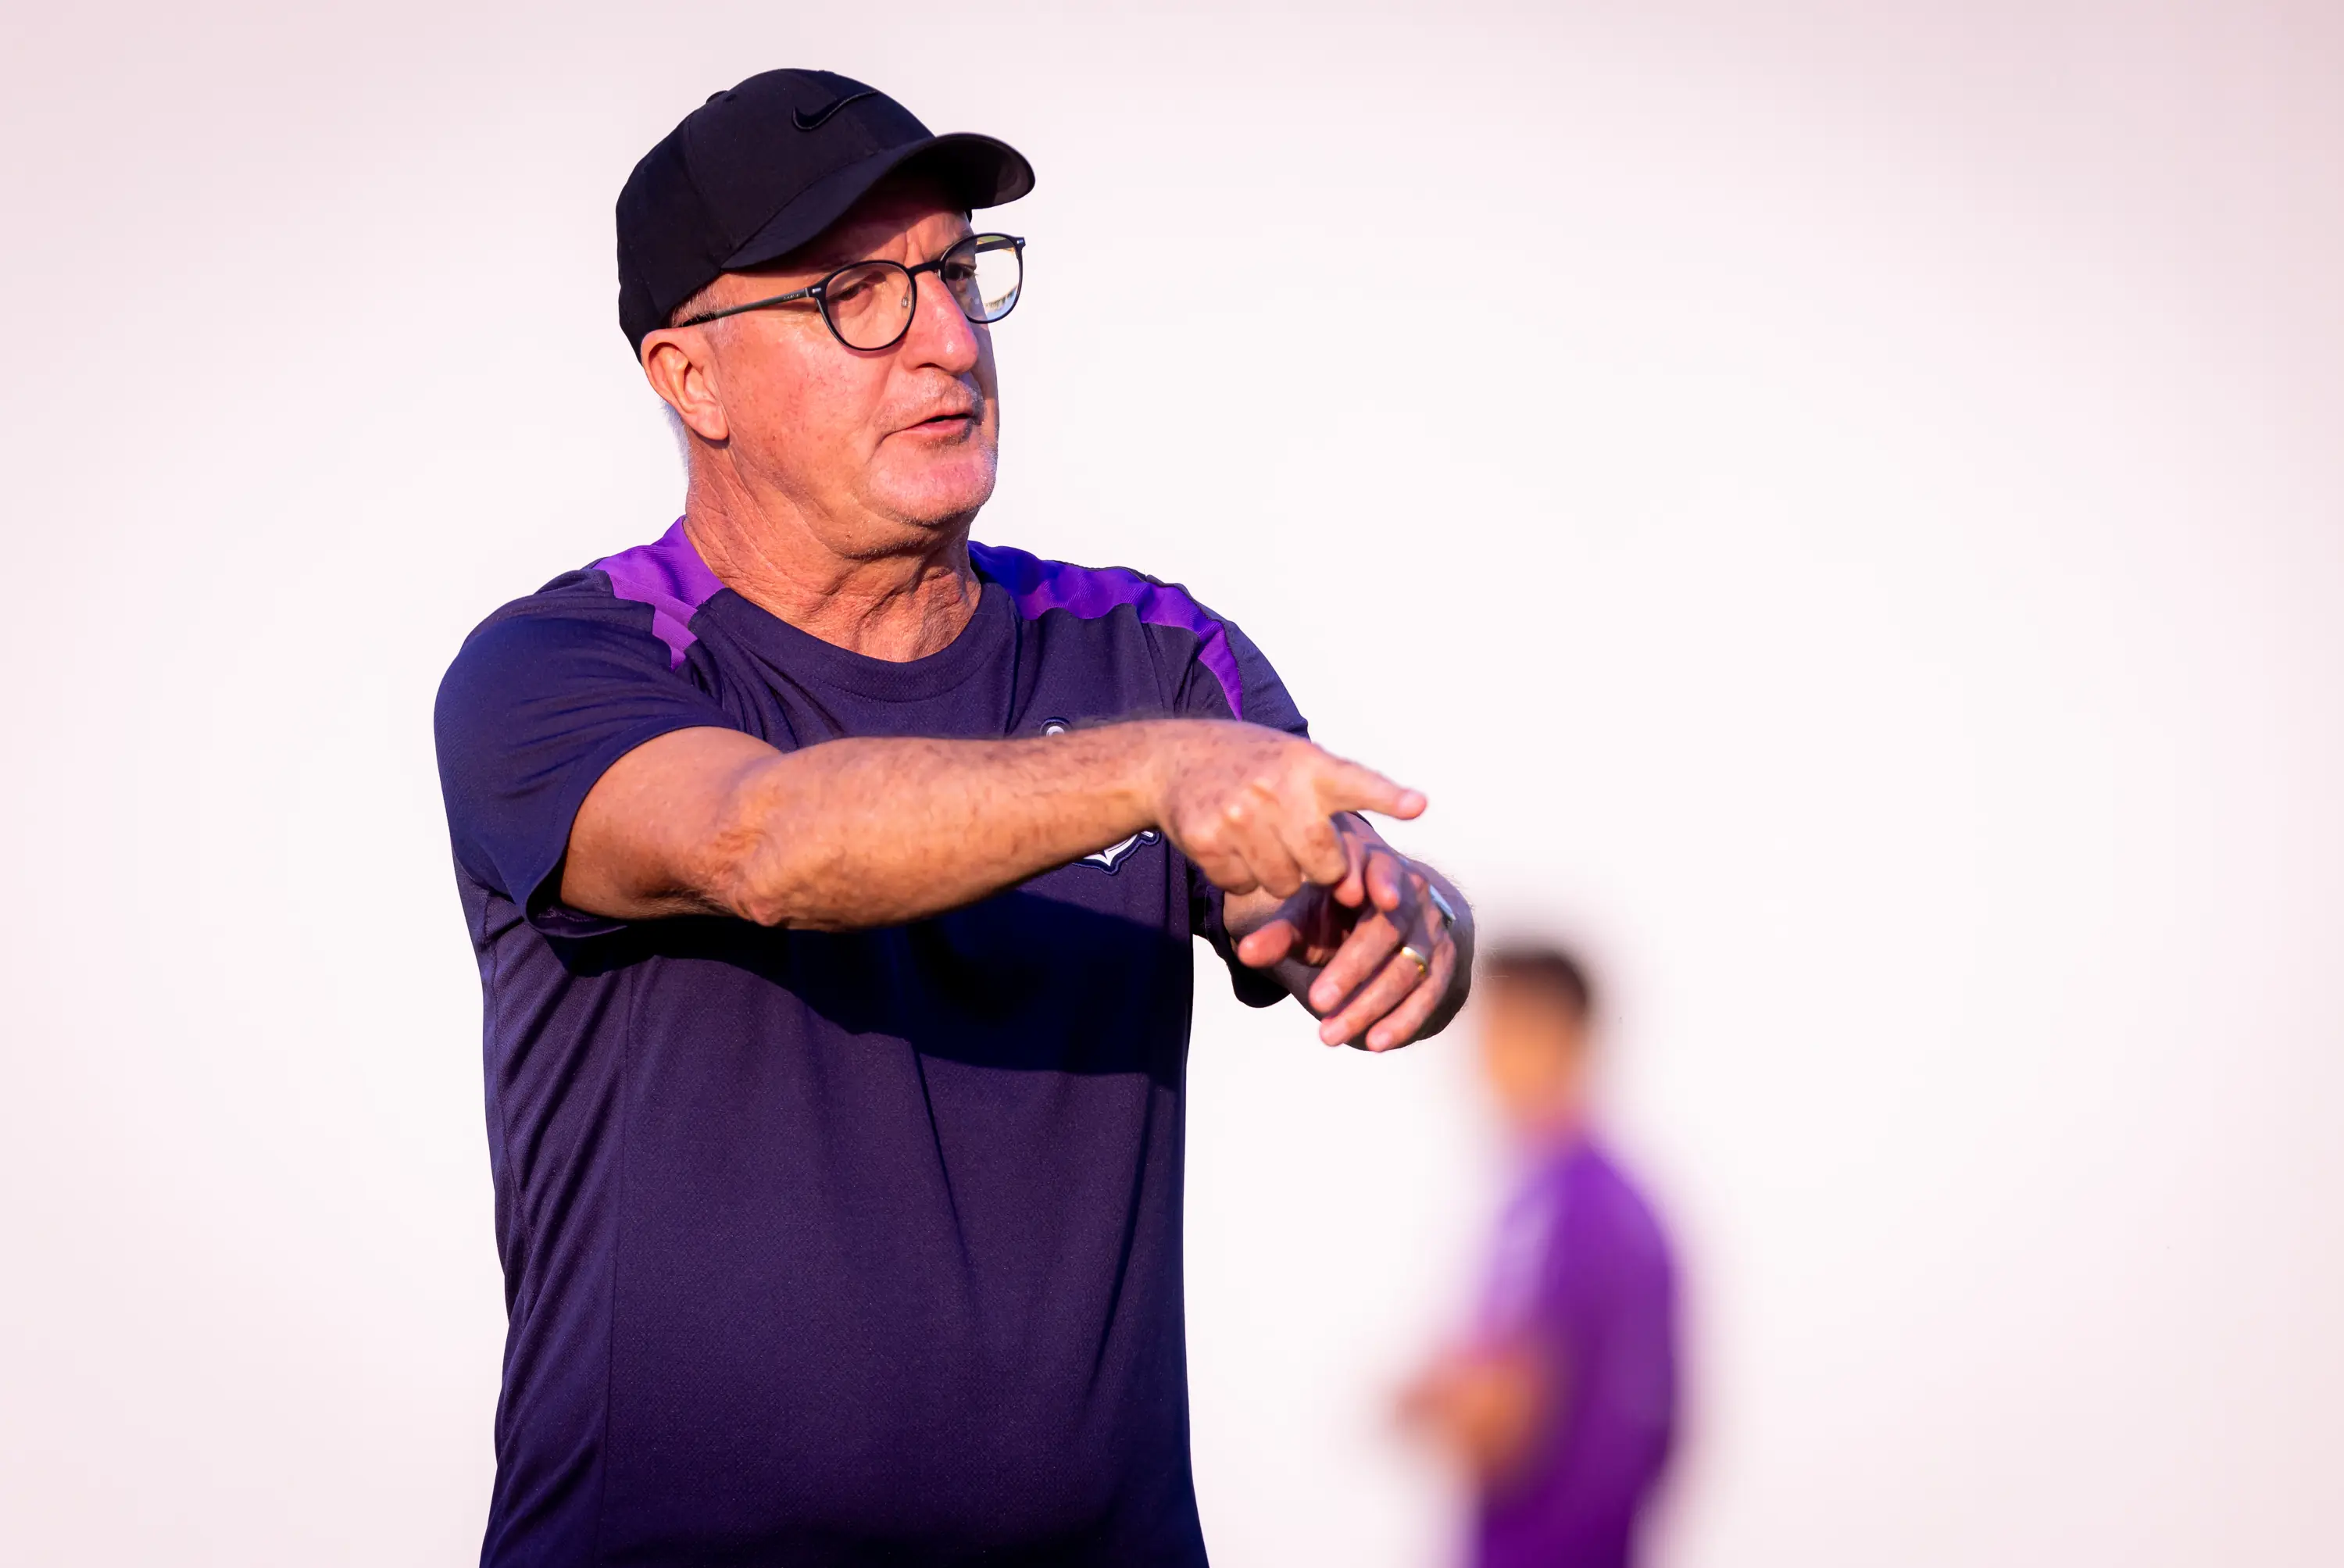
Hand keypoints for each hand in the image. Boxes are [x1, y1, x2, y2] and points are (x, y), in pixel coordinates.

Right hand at [1150, 722, 1424, 897]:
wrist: (1173, 758)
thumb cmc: (1251, 765)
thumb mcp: (1296, 760)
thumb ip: (1333, 799)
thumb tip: (1358, 872)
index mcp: (1307, 764)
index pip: (1356, 782)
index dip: (1388, 797)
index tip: (1416, 805)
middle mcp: (1275, 787)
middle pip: (1324, 867)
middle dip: (1318, 868)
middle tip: (1297, 843)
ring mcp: (1237, 814)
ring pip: (1283, 884)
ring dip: (1276, 875)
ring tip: (1258, 837)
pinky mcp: (1206, 839)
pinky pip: (1241, 886)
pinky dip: (1238, 876)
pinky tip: (1228, 843)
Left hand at [1234, 815, 1463, 1051]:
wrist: (1384, 926)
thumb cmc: (1334, 916)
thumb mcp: (1305, 919)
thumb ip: (1279, 934)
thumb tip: (1246, 953)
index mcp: (1374, 866)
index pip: (1376, 866)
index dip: (1369, 878)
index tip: (1349, 893)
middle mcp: (1411, 892)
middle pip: (1387, 929)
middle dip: (1352, 967)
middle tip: (1317, 1001)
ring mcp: (1432, 928)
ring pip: (1408, 968)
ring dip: (1370, 1005)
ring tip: (1330, 1034)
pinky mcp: (1445, 962)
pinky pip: (1430, 994)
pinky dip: (1403, 1021)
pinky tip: (1374, 1042)